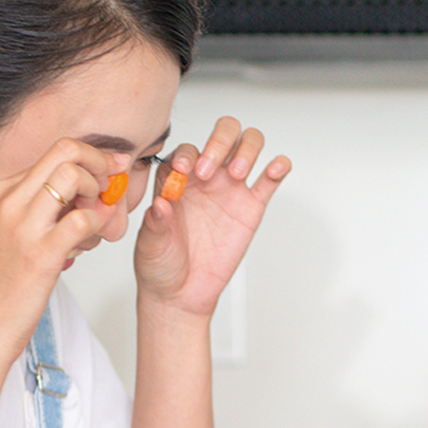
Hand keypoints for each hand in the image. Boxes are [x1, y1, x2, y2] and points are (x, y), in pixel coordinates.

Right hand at [0, 139, 127, 341]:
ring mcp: (22, 225)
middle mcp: (9, 201)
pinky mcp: (39, 254)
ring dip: (98, 192)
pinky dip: (98, 224)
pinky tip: (92, 241)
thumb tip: (84, 198)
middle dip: (100, 163)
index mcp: (2, 193)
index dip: (90, 159)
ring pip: (73, 175)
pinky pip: (82, 219)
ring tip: (96, 221)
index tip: (111, 171)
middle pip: (66, 150)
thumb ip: (41, 212)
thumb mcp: (11, 236)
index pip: (54, 152)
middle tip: (109, 190)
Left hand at [132, 116, 290, 315]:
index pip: (186, 150)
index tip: (183, 172)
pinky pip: (270, 179)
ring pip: (247, 145)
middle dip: (218, 142)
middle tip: (211, 171)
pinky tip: (274, 168)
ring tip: (237, 173)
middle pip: (222, 134)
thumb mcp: (149, 245)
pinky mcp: (251, 206)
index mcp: (176, 179)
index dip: (186, 155)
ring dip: (246, 149)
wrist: (181, 294)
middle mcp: (205, 177)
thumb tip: (162, 204)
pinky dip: (277, 167)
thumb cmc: (161, 264)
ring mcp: (230, 188)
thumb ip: (155, 224)